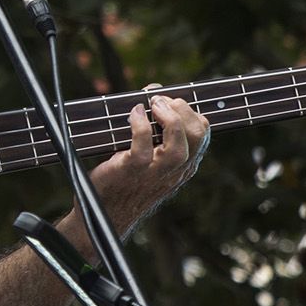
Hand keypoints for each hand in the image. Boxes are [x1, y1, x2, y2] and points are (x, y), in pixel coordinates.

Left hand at [88, 92, 209, 234]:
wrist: (101, 212)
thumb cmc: (123, 179)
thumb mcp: (148, 156)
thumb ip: (156, 131)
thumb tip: (153, 93)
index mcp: (182, 166)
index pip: (203, 133)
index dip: (190, 109)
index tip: (170, 99)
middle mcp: (173, 170)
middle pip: (198, 136)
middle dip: (182, 109)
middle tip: (160, 101)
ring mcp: (154, 173)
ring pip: (178, 147)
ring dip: (167, 118)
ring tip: (152, 105)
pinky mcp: (131, 171)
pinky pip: (142, 146)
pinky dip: (140, 125)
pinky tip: (132, 115)